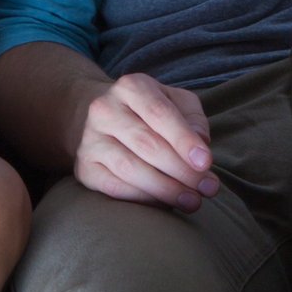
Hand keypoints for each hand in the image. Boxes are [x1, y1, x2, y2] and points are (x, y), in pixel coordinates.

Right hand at [76, 71, 218, 210]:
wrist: (106, 120)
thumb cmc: (151, 113)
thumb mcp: (177, 103)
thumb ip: (193, 119)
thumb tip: (201, 144)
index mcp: (130, 87)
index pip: (159, 114)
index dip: (184, 140)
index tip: (206, 163)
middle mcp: (104, 110)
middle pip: (147, 144)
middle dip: (182, 170)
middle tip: (208, 188)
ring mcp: (90, 140)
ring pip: (130, 169)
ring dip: (165, 189)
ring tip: (192, 201)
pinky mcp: (84, 167)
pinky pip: (114, 188)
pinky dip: (143, 199)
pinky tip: (165, 204)